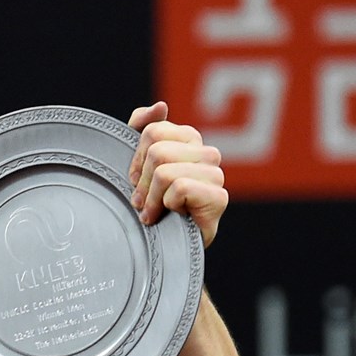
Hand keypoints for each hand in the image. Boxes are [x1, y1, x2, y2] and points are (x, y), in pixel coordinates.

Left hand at [128, 101, 227, 246]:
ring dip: (153, 198)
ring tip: (158, 211)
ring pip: (165, 171)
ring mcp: (216, 175)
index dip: (137, 161)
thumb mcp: (140, 166)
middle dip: (143, 183)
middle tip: (146, 202)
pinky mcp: (218, 197)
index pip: (153, 132)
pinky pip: (179, 188)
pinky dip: (167, 205)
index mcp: (189, 140)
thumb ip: (142, 129)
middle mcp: (207, 153)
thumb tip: (159, 107)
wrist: (168, 248)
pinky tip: (174, 216)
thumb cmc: (153, 206)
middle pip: (157, 151)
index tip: (138, 182)